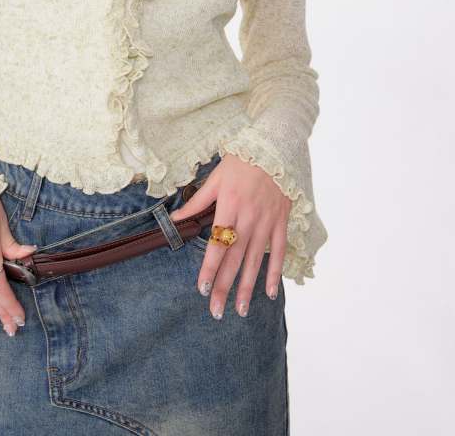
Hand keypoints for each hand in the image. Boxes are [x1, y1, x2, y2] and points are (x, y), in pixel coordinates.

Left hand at [170, 154, 290, 317]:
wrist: (274, 146)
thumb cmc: (241, 161)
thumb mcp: (215, 178)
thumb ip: (197, 203)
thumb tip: (175, 220)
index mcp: (229, 206)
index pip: (218, 244)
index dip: (209, 268)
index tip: (201, 288)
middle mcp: (249, 218)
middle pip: (235, 258)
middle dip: (224, 286)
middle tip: (216, 311)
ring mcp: (267, 221)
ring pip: (255, 260)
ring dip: (248, 287)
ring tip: (241, 310)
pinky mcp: (281, 222)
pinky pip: (278, 251)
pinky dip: (274, 272)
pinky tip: (269, 292)